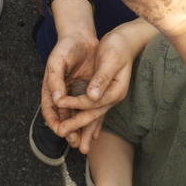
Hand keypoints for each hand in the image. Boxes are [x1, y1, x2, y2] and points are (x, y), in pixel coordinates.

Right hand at [40, 0, 98, 148]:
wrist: (82, 37)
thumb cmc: (66, 47)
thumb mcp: (57, 61)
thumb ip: (55, 80)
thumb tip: (56, 100)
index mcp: (51, 88)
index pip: (49, 110)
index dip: (53, 122)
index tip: (60, 131)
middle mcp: (63, 94)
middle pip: (63, 117)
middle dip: (68, 131)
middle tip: (75, 142)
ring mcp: (75, 94)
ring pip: (77, 117)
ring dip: (80, 131)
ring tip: (84, 144)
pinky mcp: (88, 92)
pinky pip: (90, 110)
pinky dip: (92, 121)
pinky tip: (96, 132)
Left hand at [54, 19, 156, 150]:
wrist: (126, 40)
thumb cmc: (118, 47)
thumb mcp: (111, 59)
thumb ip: (102, 78)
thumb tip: (92, 96)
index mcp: (116, 90)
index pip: (92, 102)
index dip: (75, 103)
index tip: (59, 103)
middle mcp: (113, 97)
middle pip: (92, 114)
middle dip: (77, 125)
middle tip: (61, 133)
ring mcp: (109, 97)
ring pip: (93, 116)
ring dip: (83, 129)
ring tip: (75, 144)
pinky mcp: (103, 93)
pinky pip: (93, 110)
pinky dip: (88, 120)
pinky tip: (88, 133)